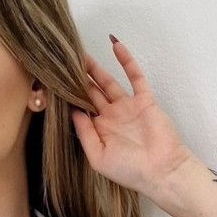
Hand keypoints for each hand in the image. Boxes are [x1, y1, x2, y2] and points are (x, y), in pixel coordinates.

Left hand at [71, 35, 193, 201]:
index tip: (55, 82)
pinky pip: (134, 76)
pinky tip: (115, 45)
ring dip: (96, 68)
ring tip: (81, 53)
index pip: (81, 108)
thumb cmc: (130, 171)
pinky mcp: (144, 100)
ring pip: (108, 82)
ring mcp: (128, 107)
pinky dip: (126, 60)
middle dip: (78, 79)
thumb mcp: (98, 157)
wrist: (161, 171)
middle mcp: (112, 117)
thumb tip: (72, 111)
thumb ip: (85, 134)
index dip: (69, 96)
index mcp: (100, 131)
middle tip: (64, 62)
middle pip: (91, 92)